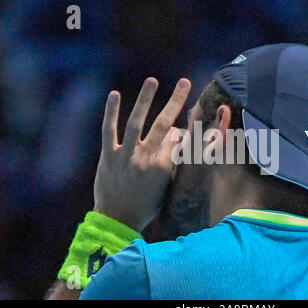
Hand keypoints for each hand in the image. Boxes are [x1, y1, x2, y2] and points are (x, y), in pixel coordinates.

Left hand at [93, 77, 190, 231]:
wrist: (118, 219)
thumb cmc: (147, 204)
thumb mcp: (166, 186)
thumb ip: (172, 161)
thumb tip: (177, 138)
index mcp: (164, 167)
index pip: (177, 136)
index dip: (185, 122)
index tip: (190, 110)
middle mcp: (147, 159)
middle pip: (163, 124)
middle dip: (175, 101)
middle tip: (184, 82)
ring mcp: (126, 156)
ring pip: (136, 123)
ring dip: (145, 100)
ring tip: (153, 80)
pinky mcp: (109, 156)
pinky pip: (109, 131)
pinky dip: (111, 113)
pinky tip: (115, 94)